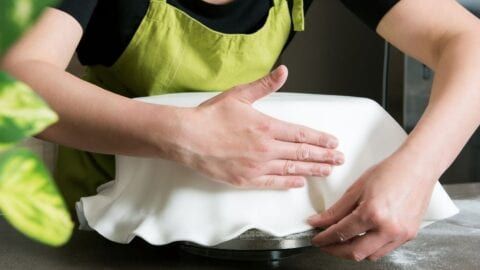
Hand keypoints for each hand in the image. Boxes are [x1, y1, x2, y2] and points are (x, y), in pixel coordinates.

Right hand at [173, 65, 344, 188]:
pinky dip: (287, 182)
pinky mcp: (246, 180)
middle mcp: (266, 148)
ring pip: (291, 169)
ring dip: (312, 170)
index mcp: (266, 127)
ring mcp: (257, 166)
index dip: (320, 140)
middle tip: (339, 160)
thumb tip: (283, 72)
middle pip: (302, 153)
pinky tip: (299, 182)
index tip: (333, 143)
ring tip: (327, 171)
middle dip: (323, 157)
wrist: (187, 138)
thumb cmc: (211, 117)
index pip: (301, 135)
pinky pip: (272, 183)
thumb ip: (265, 85)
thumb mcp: (239, 95)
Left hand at [308, 151, 436, 260]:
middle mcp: (388, 228)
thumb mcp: (357, 188)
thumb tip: (319, 221)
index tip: (317, 239)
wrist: (417, 167)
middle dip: (336, 251)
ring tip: (342, 242)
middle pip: (355, 252)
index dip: (324, 239)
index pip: (341, 233)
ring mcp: (401, 234)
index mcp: (372, 213)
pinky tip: (362, 238)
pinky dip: (371, 248)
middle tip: (325, 244)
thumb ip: (336, 210)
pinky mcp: (409, 236)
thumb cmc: (391, 172)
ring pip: (371, 255)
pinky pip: (385, 250)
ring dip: (354, 251)